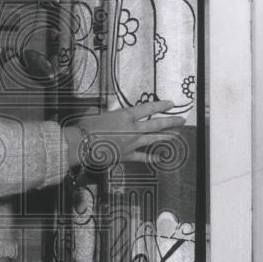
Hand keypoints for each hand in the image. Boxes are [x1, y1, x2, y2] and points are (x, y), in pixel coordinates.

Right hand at [68, 99, 186, 168]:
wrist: (81, 145)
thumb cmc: (86, 127)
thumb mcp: (97, 113)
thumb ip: (106, 112)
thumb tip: (105, 109)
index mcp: (125, 115)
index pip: (148, 108)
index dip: (161, 106)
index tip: (171, 104)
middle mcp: (132, 128)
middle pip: (156, 124)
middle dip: (171, 122)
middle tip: (181, 120)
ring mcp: (132, 143)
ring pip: (154, 139)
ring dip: (167, 137)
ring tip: (177, 136)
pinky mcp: (127, 155)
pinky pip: (143, 157)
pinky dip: (151, 157)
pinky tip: (160, 158)